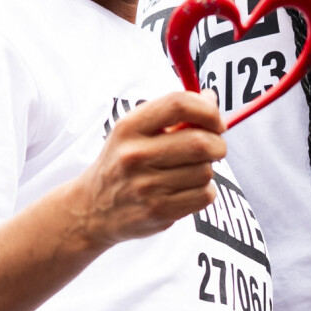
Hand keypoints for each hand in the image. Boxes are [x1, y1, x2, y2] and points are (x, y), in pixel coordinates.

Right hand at [71, 89, 225, 248]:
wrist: (92, 208)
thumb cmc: (122, 162)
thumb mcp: (135, 131)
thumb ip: (172, 113)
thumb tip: (211, 99)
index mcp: (129, 127)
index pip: (178, 104)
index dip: (207, 110)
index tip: (215, 119)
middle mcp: (135, 155)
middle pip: (200, 141)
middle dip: (217, 143)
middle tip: (214, 147)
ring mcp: (146, 186)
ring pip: (206, 171)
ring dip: (207, 169)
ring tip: (189, 170)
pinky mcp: (159, 211)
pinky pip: (205, 195)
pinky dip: (205, 191)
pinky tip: (186, 188)